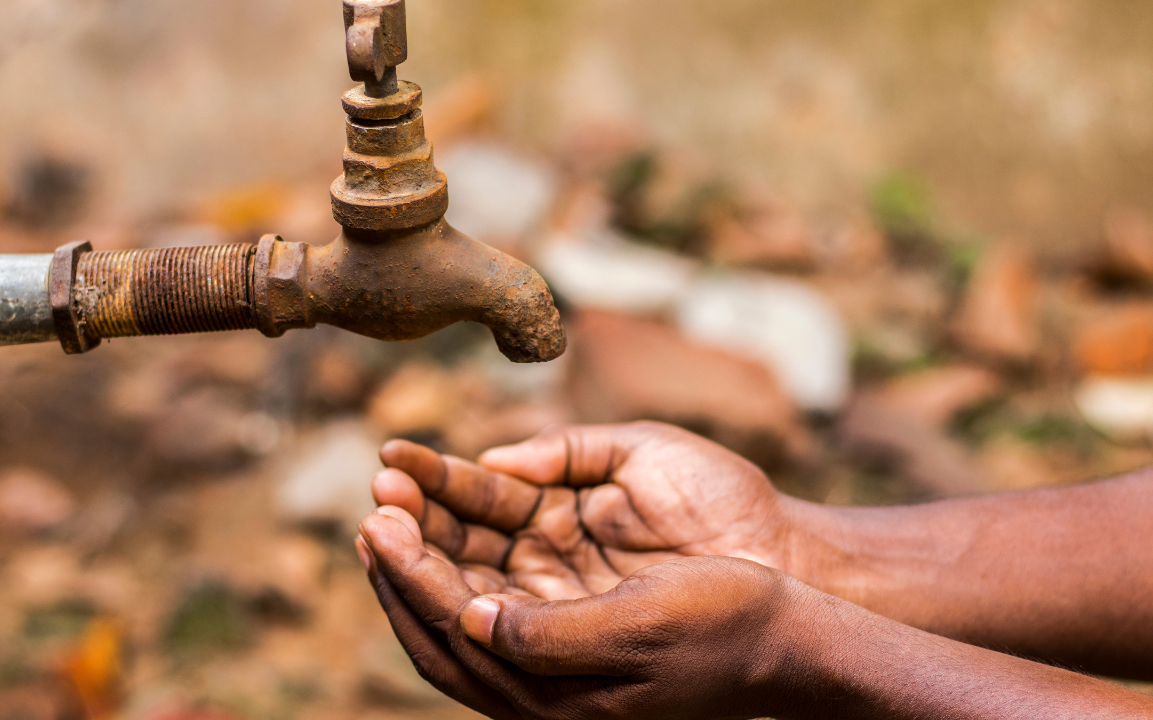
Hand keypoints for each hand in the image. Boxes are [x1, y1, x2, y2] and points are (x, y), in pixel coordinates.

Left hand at [355, 507, 813, 719]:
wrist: (786, 643)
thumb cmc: (724, 625)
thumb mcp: (640, 624)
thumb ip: (549, 633)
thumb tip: (469, 620)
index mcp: (553, 696)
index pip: (453, 631)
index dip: (409, 574)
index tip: (378, 519)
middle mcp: (541, 691)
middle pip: (442, 628)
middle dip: (403, 567)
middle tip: (374, 506)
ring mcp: (552, 670)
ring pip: (462, 614)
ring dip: (428, 560)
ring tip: (397, 507)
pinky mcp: (568, 644)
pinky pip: (494, 605)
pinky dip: (465, 566)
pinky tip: (454, 531)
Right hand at [370, 421, 801, 599]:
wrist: (785, 558)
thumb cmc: (722, 499)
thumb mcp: (641, 453)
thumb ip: (568, 451)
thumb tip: (494, 459)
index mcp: (561, 512)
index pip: (480, 500)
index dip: (435, 484)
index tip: (392, 463)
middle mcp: (549, 562)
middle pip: (463, 548)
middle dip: (415, 527)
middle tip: (375, 503)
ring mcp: (560, 603)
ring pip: (472, 590)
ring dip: (422, 567)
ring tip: (381, 534)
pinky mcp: (575, 642)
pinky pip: (503, 631)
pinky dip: (459, 611)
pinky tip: (424, 584)